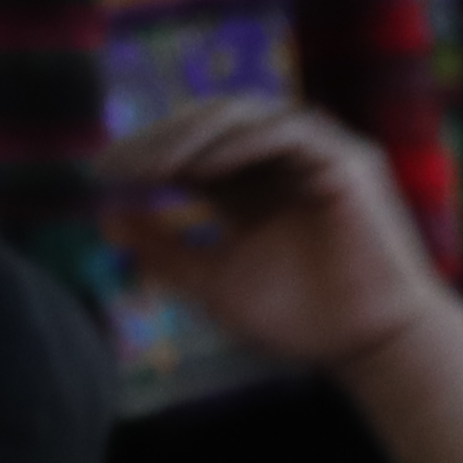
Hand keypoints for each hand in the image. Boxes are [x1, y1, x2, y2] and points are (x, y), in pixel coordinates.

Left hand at [95, 98, 450, 376]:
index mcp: (247, 182)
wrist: (364, 346)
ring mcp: (314, 153)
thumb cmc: (296, 318)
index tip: (98, 174)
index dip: (143, 153)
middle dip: (159, 139)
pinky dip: (244, 144)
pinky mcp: (346, 160)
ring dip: (193, 137)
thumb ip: (163, 250)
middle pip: (209, 122)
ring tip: (153, 168)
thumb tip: (105, 220)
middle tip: (116, 165)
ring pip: (245, 116)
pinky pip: (288, 132)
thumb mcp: (212, 281)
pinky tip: (204, 168)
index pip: (187, 147)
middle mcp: (278, 159)